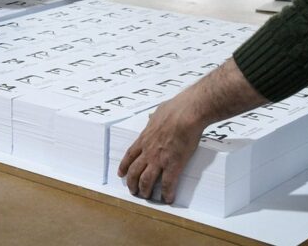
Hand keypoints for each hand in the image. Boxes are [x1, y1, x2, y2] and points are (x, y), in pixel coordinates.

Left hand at [117, 88, 207, 202]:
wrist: (187, 113)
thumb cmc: (174, 109)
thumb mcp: (158, 112)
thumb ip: (153, 118)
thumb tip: (153, 116)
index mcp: (144, 138)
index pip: (130, 155)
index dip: (124, 166)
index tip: (121, 174)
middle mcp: (148, 151)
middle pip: (134, 171)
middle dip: (132, 183)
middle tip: (133, 190)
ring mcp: (159, 159)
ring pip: (146, 180)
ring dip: (145, 190)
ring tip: (146, 196)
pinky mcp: (173, 165)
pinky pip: (167, 184)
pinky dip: (167, 193)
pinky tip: (168, 199)